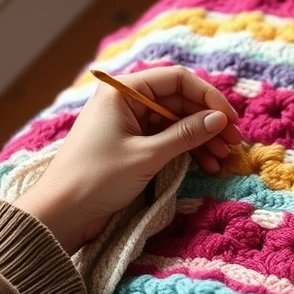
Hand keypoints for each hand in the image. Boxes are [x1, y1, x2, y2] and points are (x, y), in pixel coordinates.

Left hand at [14, 65, 241, 252]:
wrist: (61, 213)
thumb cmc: (96, 178)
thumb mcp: (147, 155)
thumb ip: (186, 134)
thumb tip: (219, 119)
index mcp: (123, 91)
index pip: (177, 79)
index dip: (208, 97)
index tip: (229, 119)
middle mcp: (127, 101)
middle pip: (179, 101)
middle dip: (208, 121)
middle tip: (233, 143)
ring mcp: (130, 124)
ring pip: (176, 122)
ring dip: (201, 138)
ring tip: (223, 158)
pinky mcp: (131, 145)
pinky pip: (167, 140)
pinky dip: (187, 151)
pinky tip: (207, 164)